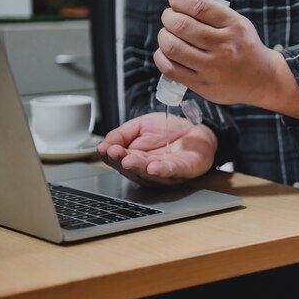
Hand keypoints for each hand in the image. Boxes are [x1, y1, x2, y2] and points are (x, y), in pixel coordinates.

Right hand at [97, 113, 216, 186]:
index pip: (118, 160)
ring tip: (128, 160)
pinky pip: (171, 172)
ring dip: (138, 167)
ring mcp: (165, 173)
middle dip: (121, 161)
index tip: (104, 149)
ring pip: (149, 173)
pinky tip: (153, 167)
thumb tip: (104, 144)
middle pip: (131, 169)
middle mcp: (148, 169)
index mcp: (135, 158)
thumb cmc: (167, 130)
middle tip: (114, 153)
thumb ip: (122, 134)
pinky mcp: (183, 171)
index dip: (110, 156)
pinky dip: (161, 170)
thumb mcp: (139, 126)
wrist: (194, 128)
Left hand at [155, 0, 298, 120]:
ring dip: (163, 37)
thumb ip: (210, 8)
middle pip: (181, 26)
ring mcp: (213, 68)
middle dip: (168, 17)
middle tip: (169, 18)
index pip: (198, 7)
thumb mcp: (236, 24)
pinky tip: (166, 53)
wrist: (262, 80)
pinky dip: (161, 57)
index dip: (179, 0)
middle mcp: (225, 47)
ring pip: (172, 47)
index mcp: (235, 27)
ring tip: (167, 35)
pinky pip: (171, 69)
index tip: (174, 0)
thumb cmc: (245, 48)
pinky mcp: (204, 85)